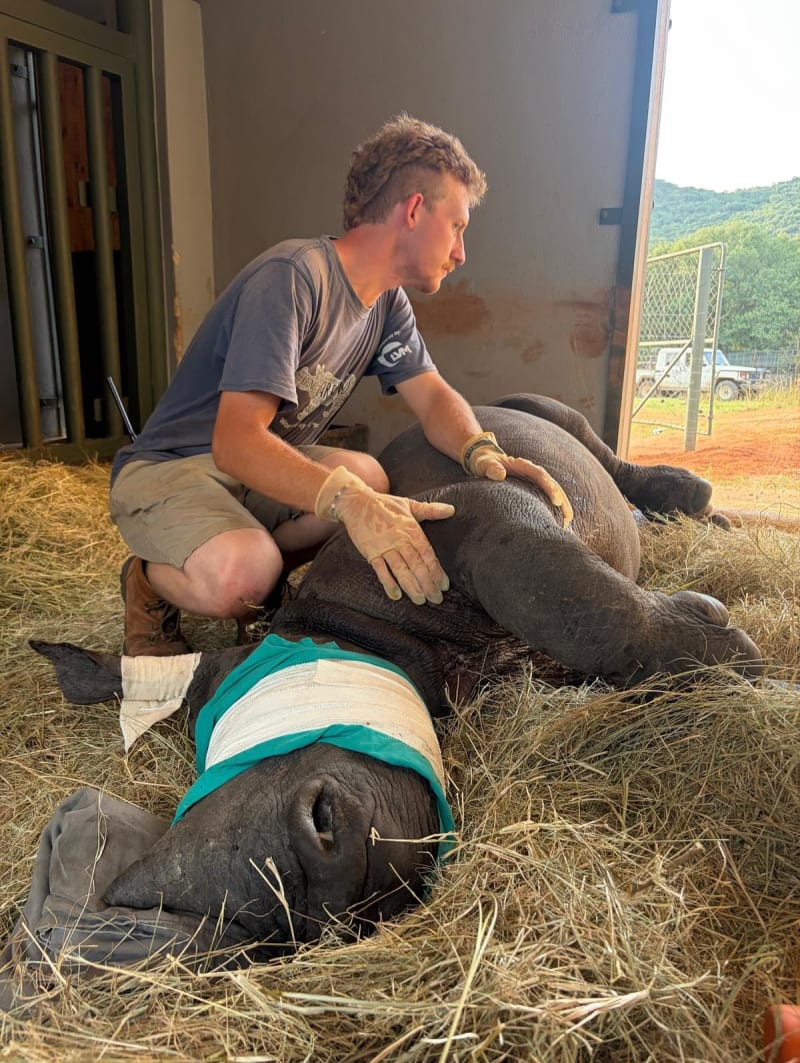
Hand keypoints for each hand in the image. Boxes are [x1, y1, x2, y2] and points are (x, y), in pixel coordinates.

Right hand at [315, 467, 453, 604]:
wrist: (357, 502)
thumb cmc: (385, 504)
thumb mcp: (410, 505)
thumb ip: (431, 510)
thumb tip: (452, 510)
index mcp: (411, 529)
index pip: (428, 554)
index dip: (437, 571)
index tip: (444, 585)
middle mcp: (400, 540)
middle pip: (417, 565)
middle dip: (428, 584)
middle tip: (436, 599)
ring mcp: (384, 547)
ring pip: (401, 570)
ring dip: (411, 587)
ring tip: (420, 600)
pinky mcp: (370, 552)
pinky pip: (380, 570)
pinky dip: (388, 583)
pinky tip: (395, 595)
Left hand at [461, 432, 573, 528]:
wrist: (485, 459)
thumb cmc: (484, 462)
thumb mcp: (484, 464)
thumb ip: (491, 468)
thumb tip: (500, 475)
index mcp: (523, 465)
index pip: (541, 476)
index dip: (550, 488)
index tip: (556, 501)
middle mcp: (532, 471)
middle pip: (552, 484)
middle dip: (561, 499)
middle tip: (568, 517)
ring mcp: (533, 479)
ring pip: (552, 490)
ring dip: (561, 504)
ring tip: (568, 521)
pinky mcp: (532, 486)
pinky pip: (546, 495)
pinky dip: (554, 505)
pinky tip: (557, 518)